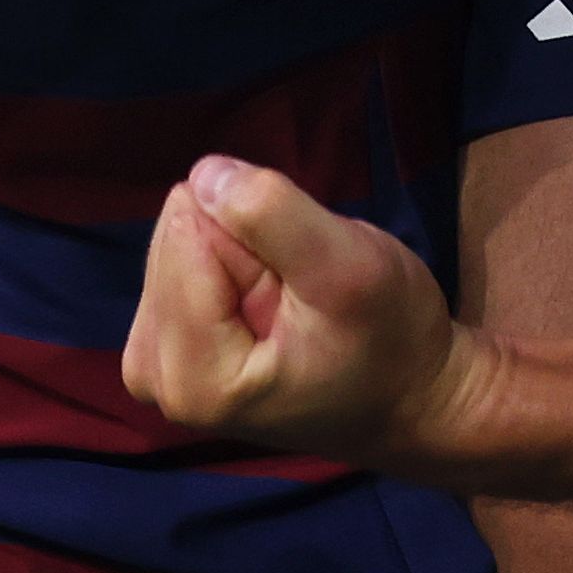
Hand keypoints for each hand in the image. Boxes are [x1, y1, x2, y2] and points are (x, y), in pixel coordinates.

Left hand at [121, 155, 479, 471]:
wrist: (413, 399)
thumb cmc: (392, 343)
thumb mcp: (349, 267)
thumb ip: (272, 214)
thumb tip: (204, 173)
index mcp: (192, 378)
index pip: (187, 231)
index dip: (256, 233)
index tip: (303, 280)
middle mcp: (159, 380)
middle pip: (177, 238)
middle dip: (243, 244)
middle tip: (302, 288)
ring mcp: (161, 369)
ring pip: (181, 244)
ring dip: (241, 254)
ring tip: (292, 295)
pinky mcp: (174, 353)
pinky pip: (186, 264)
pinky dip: (232, 266)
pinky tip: (270, 297)